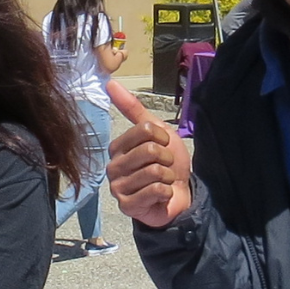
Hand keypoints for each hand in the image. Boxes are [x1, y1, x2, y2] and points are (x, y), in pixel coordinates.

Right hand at [106, 84, 192, 227]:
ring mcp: (118, 188)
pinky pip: (156, 190)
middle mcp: (112, 167)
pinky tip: (161, 196)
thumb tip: (110, 82)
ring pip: (154, 171)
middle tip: (164, 168)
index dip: (162, 137)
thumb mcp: (156, 132)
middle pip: (150, 150)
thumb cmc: (166, 164)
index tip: (163, 147)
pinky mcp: (128, 206)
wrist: (179, 196)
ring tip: (163, 182)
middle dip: (167, 159)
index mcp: (117, 147)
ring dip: (168, 177)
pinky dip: (167, 192)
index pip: (144, 130)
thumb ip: (133, 109)